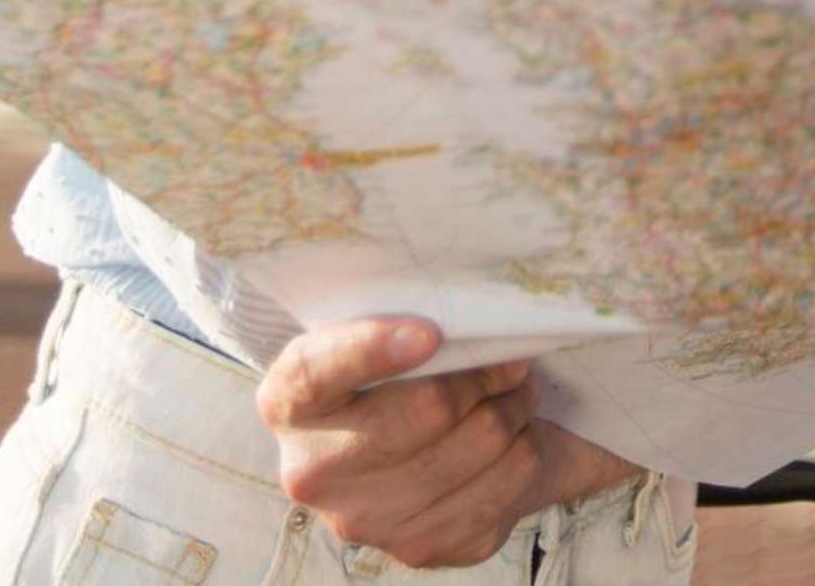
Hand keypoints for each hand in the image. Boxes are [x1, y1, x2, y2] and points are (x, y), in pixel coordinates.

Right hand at [256, 317, 638, 567]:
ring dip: (514, 407)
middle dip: (484, 374)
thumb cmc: (398, 374)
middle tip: (512, 355)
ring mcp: (364, 519)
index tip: (430, 333)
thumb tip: (465, 269)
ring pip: (476, 444)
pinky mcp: (419, 547)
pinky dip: (525, 449)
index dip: (372, 349)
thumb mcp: (383, 333)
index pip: (316, 371)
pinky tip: (516, 435)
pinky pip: (503, 484)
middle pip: (423, 411)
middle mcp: (313, 470)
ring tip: (516, 389)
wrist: (405, 454)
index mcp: (289, 401)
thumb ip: (407, 308)